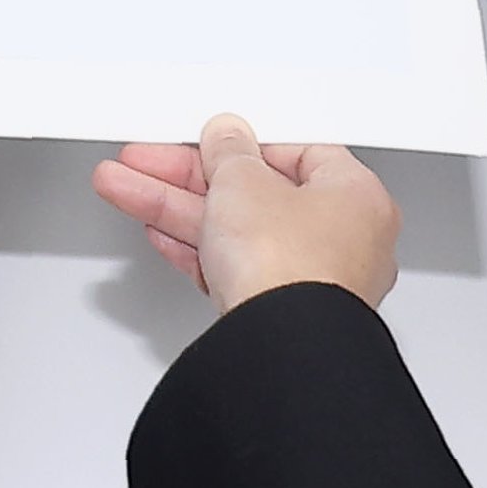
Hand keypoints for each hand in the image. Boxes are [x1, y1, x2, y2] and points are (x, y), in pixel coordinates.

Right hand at [92, 113, 399, 310]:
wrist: (279, 350)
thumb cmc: (292, 269)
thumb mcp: (244, 182)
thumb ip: (229, 151)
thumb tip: (226, 137)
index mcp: (357, 198)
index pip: (296, 152)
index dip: (243, 143)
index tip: (205, 139)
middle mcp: (343, 243)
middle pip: (256, 194)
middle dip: (192, 177)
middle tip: (151, 162)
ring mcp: (310, 284)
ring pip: (234, 233)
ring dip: (178, 208)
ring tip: (128, 188)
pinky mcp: (278, 317)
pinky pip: (231, 269)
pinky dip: (196, 248)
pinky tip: (160, 230)